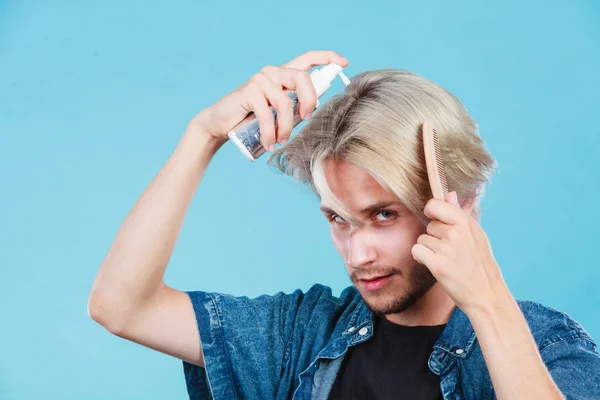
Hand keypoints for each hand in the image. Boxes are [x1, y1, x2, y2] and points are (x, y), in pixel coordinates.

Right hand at [187, 50, 348, 149]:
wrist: (221, 124)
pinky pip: (268, 114)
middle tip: (306, 120)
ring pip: (286, 103)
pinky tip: (269, 142)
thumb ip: (295, 106)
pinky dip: (270, 132)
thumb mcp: (278, 112)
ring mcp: (259, 80)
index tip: (344, 62)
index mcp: (283, 74)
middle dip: (310, 101)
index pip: (307, 58)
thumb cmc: (253, 120)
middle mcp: (272, 72)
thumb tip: (317, 109)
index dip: (327, 57)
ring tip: (280, 140)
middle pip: (302, 78)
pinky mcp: (248, 91)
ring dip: (286, 127)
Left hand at [410, 191, 510, 313]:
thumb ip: (460, 214)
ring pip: (422, 239)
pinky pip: (417, 251)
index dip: (432, 213)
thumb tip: (449, 194)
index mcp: (466, 223)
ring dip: (429, 249)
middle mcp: (456, 233)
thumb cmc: (481, 265)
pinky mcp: (437, 264)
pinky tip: (435, 265)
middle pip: (429, 225)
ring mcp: (447, 248)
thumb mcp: (476, 235)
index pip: (435, 204)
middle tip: (450, 251)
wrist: (486, 294)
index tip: (437, 221)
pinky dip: (422, 258)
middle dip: (435, 237)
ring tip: (446, 260)